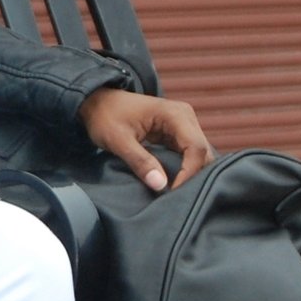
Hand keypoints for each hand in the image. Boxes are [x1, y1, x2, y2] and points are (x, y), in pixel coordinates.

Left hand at [79, 87, 214, 192]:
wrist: (98, 101)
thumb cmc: (106, 117)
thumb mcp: (118, 140)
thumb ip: (139, 161)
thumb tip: (161, 185)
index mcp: (175, 114)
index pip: (196, 148)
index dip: (189, 173)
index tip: (173, 192)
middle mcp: (186, 117)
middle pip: (203, 153)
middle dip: (194, 176)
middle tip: (177, 198)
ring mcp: (183, 125)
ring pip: (199, 156)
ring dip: (191, 175)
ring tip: (175, 194)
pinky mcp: (177, 135)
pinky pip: (189, 155)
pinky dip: (185, 170)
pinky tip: (174, 185)